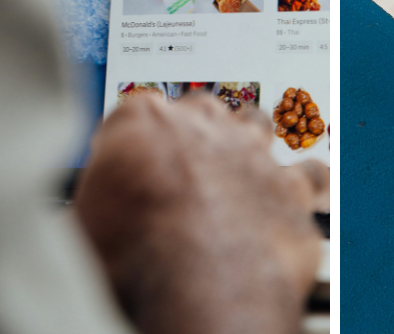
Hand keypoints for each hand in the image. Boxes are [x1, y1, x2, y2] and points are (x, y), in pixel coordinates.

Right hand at [74, 93, 327, 333]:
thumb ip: (97, 193)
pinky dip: (308, 182)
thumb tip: (93, 203)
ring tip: (241, 164)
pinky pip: (311, 173)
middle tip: (187, 165)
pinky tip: (304, 190)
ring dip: (251, 140)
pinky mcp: (290, 187)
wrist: (198, 285)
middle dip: (196, 132)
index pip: (137, 110)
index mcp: (141, 122)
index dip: (137, 138)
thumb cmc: (135, 258)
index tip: (133, 159)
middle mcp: (201, 125)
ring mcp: (250, 151)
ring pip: (257, 124)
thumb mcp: (83, 222)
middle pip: (201, 109)